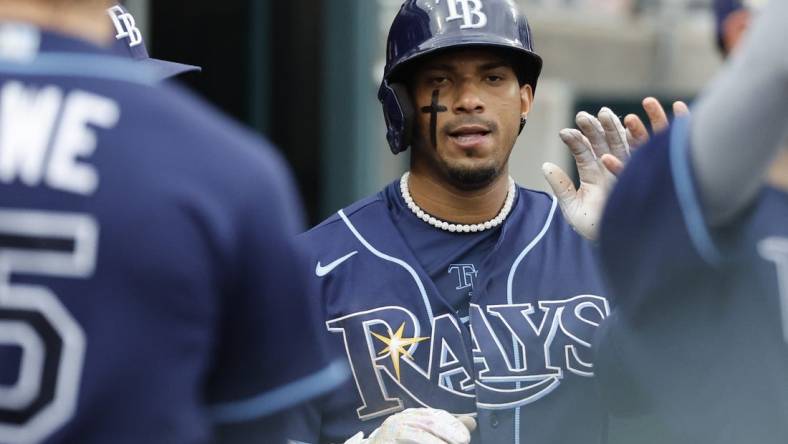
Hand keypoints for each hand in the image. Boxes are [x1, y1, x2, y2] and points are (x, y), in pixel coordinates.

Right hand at [344, 408, 476, 443]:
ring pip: (421, 429)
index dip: (453, 424)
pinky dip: (428, 442)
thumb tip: (471, 422)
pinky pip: (411, 437)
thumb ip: (446, 429)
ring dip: (439, 438)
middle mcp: (402, 418)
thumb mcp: (424, 436)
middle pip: (430, 420)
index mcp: (412, 415)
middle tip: (464, 440)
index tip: (466, 436)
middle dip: (450, 430)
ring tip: (456, 443)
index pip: (436, 414)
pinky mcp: (387, 438)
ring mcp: (393, 427)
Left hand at [543, 98, 689, 240]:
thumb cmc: (596, 228)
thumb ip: (561, 186)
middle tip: (583, 116)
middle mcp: (612, 168)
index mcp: (594, 175)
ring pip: (623, 144)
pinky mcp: (645, 175)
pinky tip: (632, 126)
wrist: (621, 245)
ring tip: (604, 114)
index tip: (565, 132)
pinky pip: (644, 154)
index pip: (584, 153)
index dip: (576, 141)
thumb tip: (545, 165)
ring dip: (615, 129)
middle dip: (595, 128)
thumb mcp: (573, 209)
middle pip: (603, 143)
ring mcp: (629, 170)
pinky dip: (642, 138)